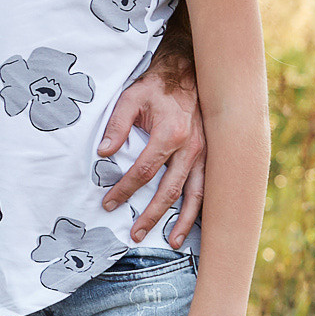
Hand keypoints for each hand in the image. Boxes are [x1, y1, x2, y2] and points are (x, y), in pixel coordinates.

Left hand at [100, 63, 206, 247]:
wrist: (189, 74)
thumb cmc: (156, 88)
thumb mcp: (131, 98)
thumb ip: (116, 125)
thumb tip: (103, 152)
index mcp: (170, 134)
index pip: (143, 171)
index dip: (125, 190)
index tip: (109, 203)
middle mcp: (191, 148)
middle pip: (169, 190)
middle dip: (151, 215)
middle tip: (135, 234)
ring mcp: (205, 154)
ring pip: (195, 195)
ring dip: (183, 221)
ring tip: (171, 242)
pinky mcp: (211, 157)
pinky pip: (207, 188)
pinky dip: (200, 208)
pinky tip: (193, 224)